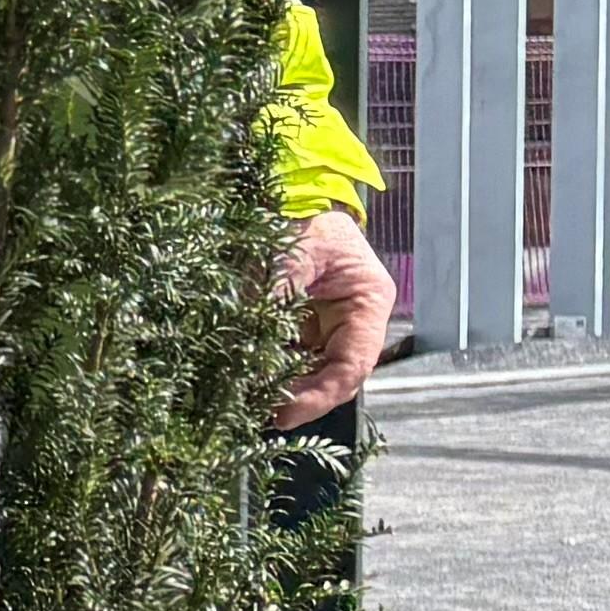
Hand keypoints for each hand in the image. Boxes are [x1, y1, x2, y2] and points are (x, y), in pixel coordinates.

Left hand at [267, 206, 392, 430]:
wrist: (287, 195)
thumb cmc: (299, 216)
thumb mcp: (291, 252)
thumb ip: (275, 296)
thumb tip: (250, 347)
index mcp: (368, 302)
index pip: (353, 365)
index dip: (320, 396)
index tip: (283, 415)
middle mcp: (353, 320)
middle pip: (332, 375)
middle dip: (297, 398)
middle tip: (257, 415)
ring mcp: (327, 323)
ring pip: (308, 370)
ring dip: (280, 388)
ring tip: (245, 403)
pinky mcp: (301, 323)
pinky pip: (287, 355)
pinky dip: (266, 370)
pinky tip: (241, 380)